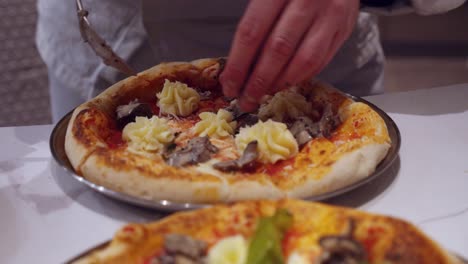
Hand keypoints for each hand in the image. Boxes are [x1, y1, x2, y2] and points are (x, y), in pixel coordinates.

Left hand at [220, 0, 359, 111]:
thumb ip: (253, 27)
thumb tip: (235, 70)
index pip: (252, 32)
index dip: (238, 64)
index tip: (230, 85)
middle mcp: (307, 0)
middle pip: (277, 50)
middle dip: (258, 81)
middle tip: (246, 100)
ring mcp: (330, 15)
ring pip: (303, 60)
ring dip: (280, 83)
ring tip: (265, 94)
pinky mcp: (344, 28)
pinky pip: (321, 61)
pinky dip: (301, 77)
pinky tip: (286, 82)